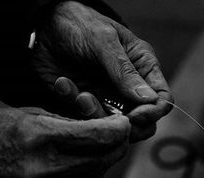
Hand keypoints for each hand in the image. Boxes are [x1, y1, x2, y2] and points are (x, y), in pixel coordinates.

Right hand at [0, 107, 129, 177]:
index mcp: (40, 136)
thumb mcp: (33, 114)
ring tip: (95, 152)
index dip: (119, 129)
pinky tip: (84, 175)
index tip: (123, 123)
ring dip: (103, 164)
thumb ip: (72, 124)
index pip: (99, 136)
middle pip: (103, 159)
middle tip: (116, 136)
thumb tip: (107, 129)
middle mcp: (42, 169)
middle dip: (116, 144)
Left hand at [32, 1, 172, 141]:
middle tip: (108, 118)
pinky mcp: (87, 105)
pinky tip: (63, 84)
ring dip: (97, 115)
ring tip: (81, 95)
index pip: (162, 98)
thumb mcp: (103, 41)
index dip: (153, 112)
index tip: (134, 116)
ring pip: (116, 126)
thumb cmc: (78, 24)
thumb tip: (150, 100)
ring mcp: (108, 98)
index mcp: (142, 66)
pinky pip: (88, 119)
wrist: (41, 27)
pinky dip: (75, 106)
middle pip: (145, 121)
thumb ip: (124, 71)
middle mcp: (129, 87)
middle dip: (128, 124)